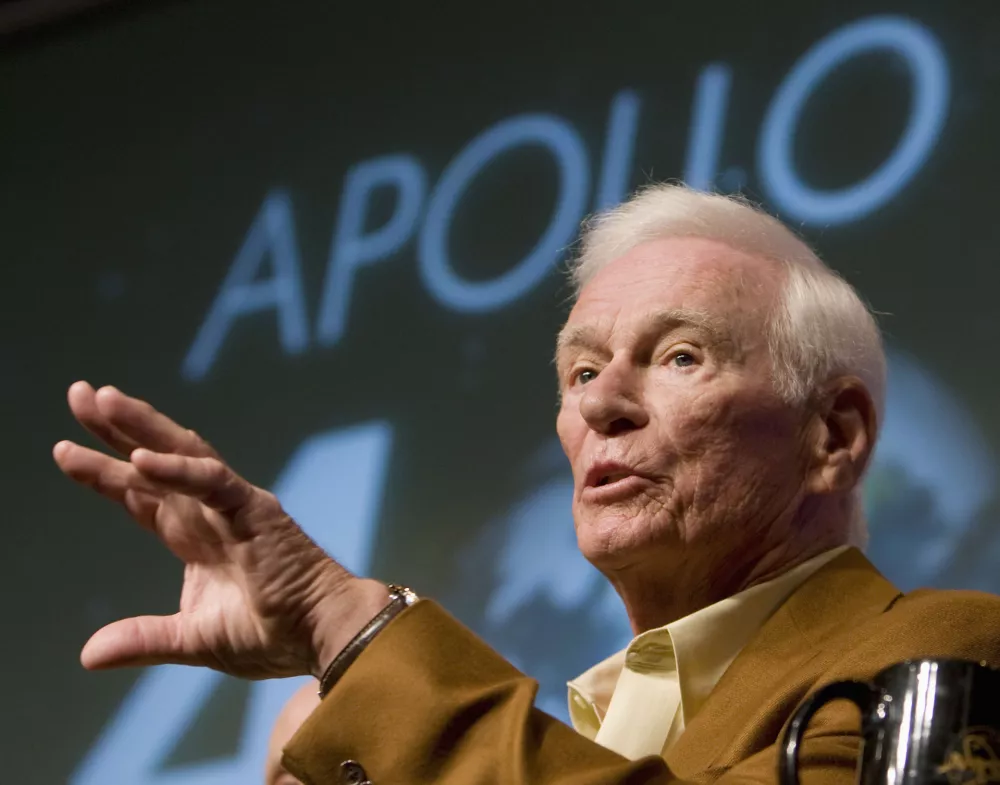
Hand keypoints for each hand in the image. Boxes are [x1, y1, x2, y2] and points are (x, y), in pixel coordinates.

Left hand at [53, 382, 389, 678]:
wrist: (322, 636)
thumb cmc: (272, 635)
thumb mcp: (194, 640)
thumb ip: (143, 639)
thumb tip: (86, 656)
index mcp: (196, 538)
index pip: (144, 495)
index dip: (105, 472)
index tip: (64, 449)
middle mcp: (210, 512)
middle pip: (155, 461)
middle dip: (115, 429)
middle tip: (79, 393)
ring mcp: (233, 506)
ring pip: (182, 454)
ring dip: (142, 427)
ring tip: (104, 399)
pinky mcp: (254, 510)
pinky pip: (212, 481)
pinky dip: (178, 468)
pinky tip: (141, 456)